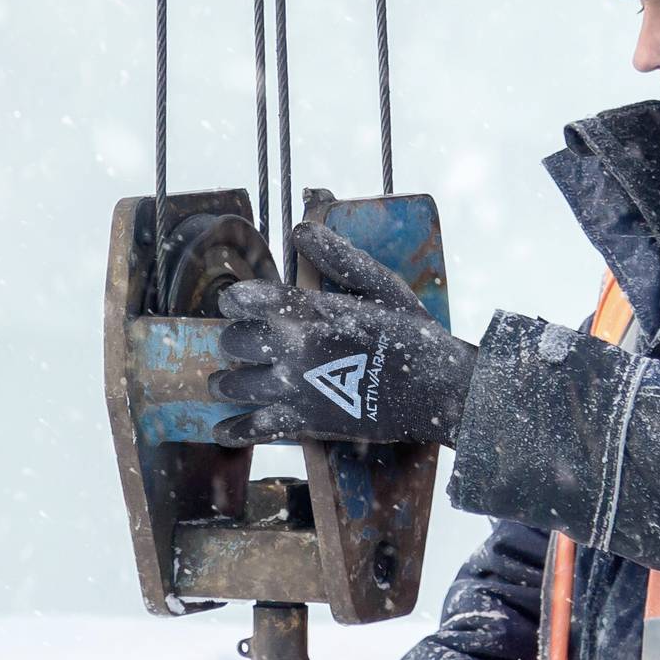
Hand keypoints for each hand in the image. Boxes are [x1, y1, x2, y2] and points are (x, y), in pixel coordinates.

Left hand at [213, 220, 477, 446]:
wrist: (436, 391)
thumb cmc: (412, 333)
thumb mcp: (383, 286)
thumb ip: (339, 258)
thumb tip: (301, 229)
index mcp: (309, 311)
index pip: (244, 299)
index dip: (234, 300)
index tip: (236, 303)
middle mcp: (293, 348)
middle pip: (233, 341)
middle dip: (234, 338)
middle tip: (244, 341)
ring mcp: (294, 388)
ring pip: (233, 384)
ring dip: (227, 380)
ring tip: (228, 380)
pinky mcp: (303, 422)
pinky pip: (253, 429)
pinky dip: (233, 430)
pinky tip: (223, 428)